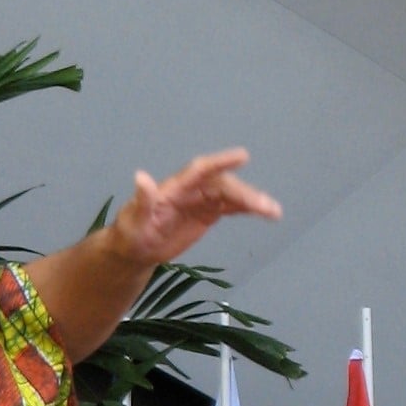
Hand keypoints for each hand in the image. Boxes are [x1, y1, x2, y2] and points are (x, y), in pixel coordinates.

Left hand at [109, 151, 281, 269]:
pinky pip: (232, 206)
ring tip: (274, 212)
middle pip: (223, 185)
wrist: (136, 249)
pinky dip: (249, 209)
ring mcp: (201, 200)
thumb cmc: (130, 234)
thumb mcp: (133, 221)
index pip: (200, 170)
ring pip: (232, 195)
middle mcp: (191, 190)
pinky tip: (267, 213)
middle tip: (266, 206)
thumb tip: (141, 176)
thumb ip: (142, 200)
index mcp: (174, 188)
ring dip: (253, 201)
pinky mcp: (207, 213)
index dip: (221, 162)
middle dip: (245, 194)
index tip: (243, 156)